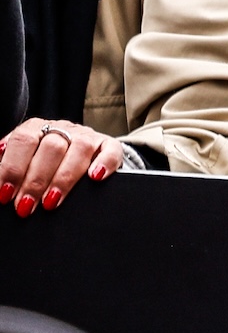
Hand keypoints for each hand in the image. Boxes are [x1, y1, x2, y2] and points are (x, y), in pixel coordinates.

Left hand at [0, 117, 126, 212]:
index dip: (12, 168)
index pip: (23, 141)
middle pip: (50, 147)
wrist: (79, 158)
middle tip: (25, 205)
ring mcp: (87, 136)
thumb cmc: (42, 165)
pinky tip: (94, 178)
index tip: (5, 193)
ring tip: (51, 202)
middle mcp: (62, 128)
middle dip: (35, 180)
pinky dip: (104, 163)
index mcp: (36, 127)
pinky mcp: (109, 146)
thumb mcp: (22, 162)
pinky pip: (111, 150)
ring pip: (80, 148)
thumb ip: (8, 166)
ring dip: (64, 178)